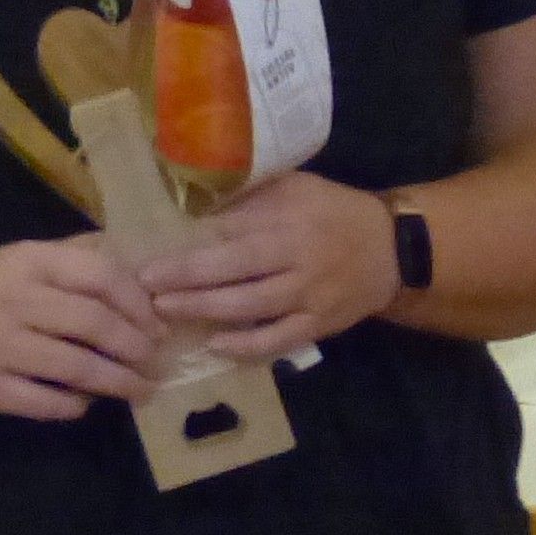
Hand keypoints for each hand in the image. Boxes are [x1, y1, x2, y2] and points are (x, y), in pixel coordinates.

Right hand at [0, 237, 168, 419]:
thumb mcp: (24, 263)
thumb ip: (76, 258)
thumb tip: (141, 270)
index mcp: (27, 261)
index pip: (99, 275)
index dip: (138, 303)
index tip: (159, 325)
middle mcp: (12, 299)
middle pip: (95, 324)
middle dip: (136, 347)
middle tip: (155, 362)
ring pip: (77, 366)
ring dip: (119, 382)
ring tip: (141, 389)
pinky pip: (46, 401)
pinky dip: (76, 404)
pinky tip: (89, 403)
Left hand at [142, 173, 401, 362]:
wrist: (391, 250)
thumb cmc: (332, 212)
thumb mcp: (296, 188)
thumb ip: (251, 197)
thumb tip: (194, 204)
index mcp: (290, 217)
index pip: (232, 231)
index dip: (190, 245)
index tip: (150, 255)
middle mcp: (299, 256)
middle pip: (236, 269)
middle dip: (186, 279)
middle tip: (145, 286)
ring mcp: (309, 293)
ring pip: (251, 306)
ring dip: (205, 310)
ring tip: (166, 312)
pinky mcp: (319, 323)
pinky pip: (278, 339)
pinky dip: (246, 346)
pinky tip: (216, 346)